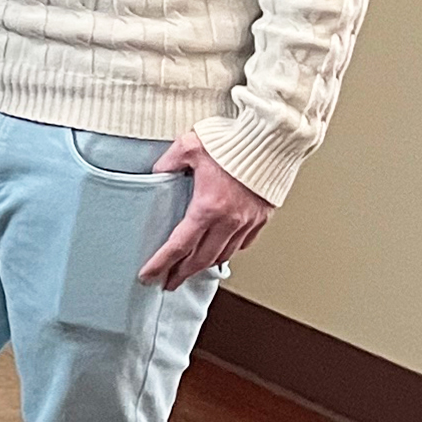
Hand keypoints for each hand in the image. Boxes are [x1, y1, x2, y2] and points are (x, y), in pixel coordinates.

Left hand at [137, 136, 269, 286]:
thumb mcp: (188, 146)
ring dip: (204, 265)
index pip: (179, 245)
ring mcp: (248, 221)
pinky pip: (243, 243)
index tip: (148, 276)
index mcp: (208, 207)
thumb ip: (167, 163)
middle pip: (201, 258)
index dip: (161, 264)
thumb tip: (155, 173)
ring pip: (223, 254)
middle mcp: (230, 220)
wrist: (272, 139)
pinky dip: (227, 251)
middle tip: (166, 282)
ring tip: (189, 270)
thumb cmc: (232, 140)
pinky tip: (217, 252)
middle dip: (181, 273)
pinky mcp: (262, 217)